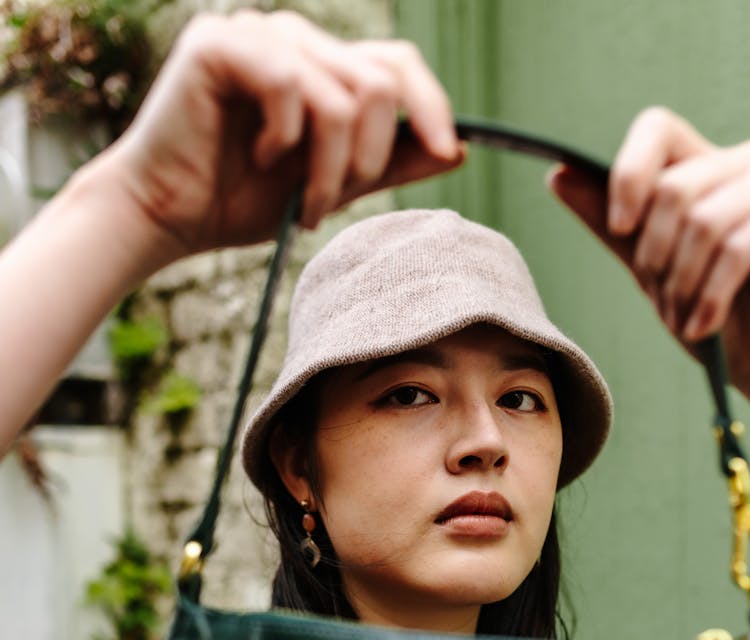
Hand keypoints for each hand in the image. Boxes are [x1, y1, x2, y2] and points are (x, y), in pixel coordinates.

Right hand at [109, 9, 461, 257]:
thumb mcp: (330, 185)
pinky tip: (258, 159)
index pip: (396, 64)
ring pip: (341, 94)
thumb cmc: (239, 201)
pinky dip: (284, 138)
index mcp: (320, 64)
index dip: (432, 105)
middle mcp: (294, 38)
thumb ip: (387, 163)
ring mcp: (257, 34)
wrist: (167, 218)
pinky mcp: (220, 43)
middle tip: (329, 201)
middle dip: (368, 159)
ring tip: (302, 204)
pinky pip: (290, 84)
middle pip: (379, 82)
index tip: (448, 153)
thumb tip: (457, 147)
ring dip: (329, 166)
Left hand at [548, 107, 749, 397]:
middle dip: (653, 255)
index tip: (620, 227)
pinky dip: (707, 297)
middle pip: (672, 189)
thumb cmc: (711, 312)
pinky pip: (735, 252)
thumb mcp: (654, 267)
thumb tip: (558, 176)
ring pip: (701, 221)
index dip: (629, 173)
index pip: (657, 129)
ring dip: (680, 283)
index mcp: (706, 169)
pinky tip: (701, 327)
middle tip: (661, 299)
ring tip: (682, 321)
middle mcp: (742, 167)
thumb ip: (613, 223)